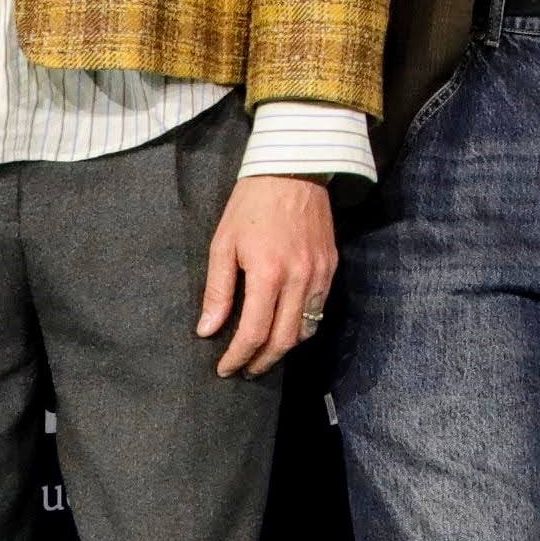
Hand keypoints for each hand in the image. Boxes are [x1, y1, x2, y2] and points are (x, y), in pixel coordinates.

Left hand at [199, 173, 337, 377]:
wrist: (294, 170)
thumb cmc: (251, 205)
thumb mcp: (223, 244)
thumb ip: (217, 291)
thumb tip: (208, 330)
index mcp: (268, 274)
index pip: (254, 333)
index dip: (238, 357)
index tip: (225, 368)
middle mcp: (299, 279)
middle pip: (284, 340)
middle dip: (262, 361)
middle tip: (244, 369)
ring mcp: (319, 274)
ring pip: (306, 329)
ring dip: (284, 348)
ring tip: (263, 353)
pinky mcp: (331, 267)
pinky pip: (319, 309)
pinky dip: (302, 327)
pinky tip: (285, 327)